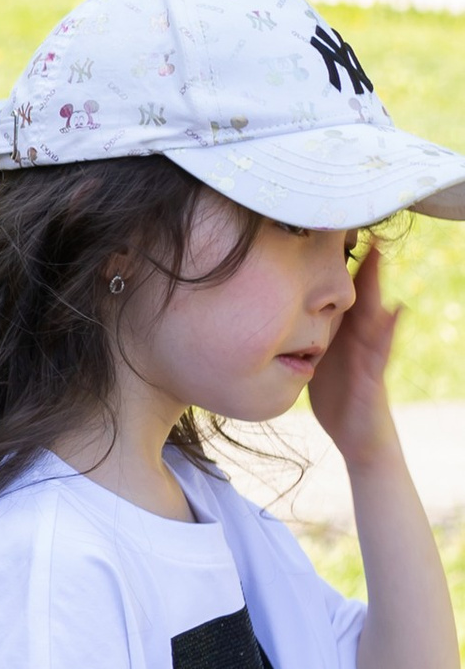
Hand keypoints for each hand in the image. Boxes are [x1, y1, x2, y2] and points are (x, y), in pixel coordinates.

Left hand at [307, 242, 402, 472]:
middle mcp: (360, 341)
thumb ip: (303, 338)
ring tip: (377, 257)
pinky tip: (396, 310)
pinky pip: (380, 352)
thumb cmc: (338, 399)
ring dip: (376, 286)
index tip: (331, 235)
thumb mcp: (314, 362)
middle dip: (362, 265)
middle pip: (361, 296)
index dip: (337, 268)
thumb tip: (272, 319)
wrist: (359, 439)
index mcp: (344, 336)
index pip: (341, 295)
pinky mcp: (374, 378)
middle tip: (363, 229)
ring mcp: (370, 357)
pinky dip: (389, 330)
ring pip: (373, 315)